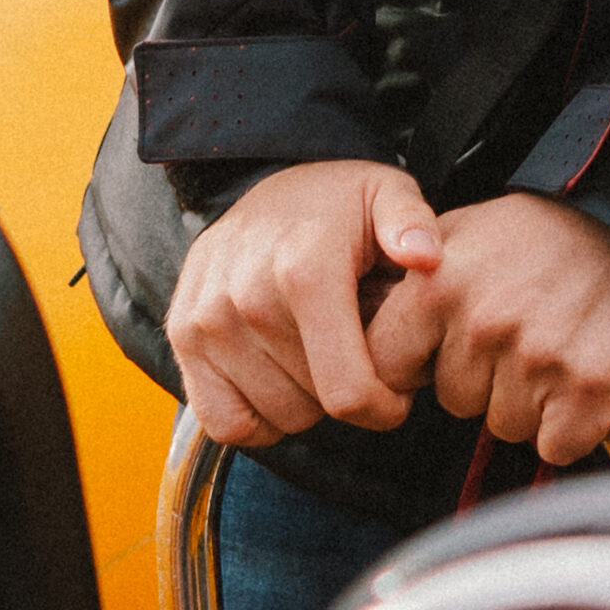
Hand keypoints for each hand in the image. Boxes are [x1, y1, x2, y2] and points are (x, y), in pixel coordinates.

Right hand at [169, 160, 444, 445]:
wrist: (261, 187)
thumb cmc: (335, 204)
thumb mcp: (386, 192)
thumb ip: (412, 221)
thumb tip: (426, 256)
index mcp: (306, 269)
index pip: (349, 391)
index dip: (385, 407)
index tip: (396, 390)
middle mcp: (247, 297)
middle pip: (316, 407)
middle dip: (347, 395)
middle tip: (355, 355)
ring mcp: (207, 320)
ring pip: (276, 418)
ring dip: (305, 402)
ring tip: (318, 356)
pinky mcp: (182, 337)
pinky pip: (224, 422)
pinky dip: (256, 417)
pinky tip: (279, 379)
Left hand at [367, 193, 609, 464]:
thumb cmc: (548, 235)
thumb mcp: (463, 232)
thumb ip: (412, 282)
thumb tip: (364, 337)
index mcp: (436, 285)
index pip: (386, 367)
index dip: (418, 363)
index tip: (446, 348)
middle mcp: (483, 325)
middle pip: (454, 402)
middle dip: (483, 379)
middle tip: (521, 332)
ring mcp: (537, 362)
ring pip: (505, 426)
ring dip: (528, 401)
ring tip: (554, 345)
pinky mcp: (589, 394)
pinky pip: (554, 446)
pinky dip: (569, 425)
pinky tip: (580, 377)